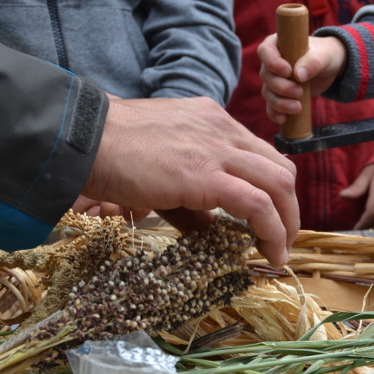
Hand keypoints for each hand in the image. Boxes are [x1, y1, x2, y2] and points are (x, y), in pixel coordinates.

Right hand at [82, 95, 299, 265]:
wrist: (84, 139)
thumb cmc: (112, 151)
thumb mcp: (165, 162)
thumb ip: (194, 193)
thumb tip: (213, 228)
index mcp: (215, 122)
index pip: (263, 155)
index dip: (275, 191)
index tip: (273, 218)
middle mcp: (224, 130)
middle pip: (281, 170)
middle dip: (290, 209)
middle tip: (282, 240)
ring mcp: (218, 149)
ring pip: (279, 185)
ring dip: (287, 223)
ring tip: (279, 252)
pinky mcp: (207, 176)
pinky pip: (258, 205)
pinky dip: (272, 231)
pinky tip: (269, 252)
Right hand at [258, 34, 347, 125]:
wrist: (330, 68)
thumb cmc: (325, 55)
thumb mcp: (324, 56)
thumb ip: (313, 62)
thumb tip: (298, 75)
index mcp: (278, 45)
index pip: (265, 51)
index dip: (273, 62)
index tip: (288, 71)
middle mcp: (272, 63)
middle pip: (266, 76)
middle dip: (281, 87)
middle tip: (299, 91)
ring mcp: (274, 80)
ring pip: (268, 93)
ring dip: (280, 103)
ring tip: (297, 107)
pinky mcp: (280, 96)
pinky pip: (271, 106)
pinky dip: (275, 113)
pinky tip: (284, 119)